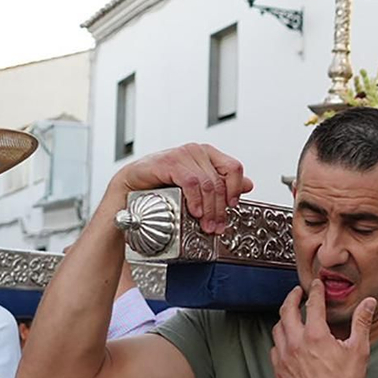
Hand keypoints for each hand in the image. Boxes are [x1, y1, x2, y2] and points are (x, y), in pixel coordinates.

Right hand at [113, 144, 250, 234]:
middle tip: (217, 226)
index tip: (232, 208)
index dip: (235, 190)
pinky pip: (191, 182)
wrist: (129, 189)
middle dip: (220, 208)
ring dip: (209, 208)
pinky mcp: (169, 162)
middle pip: (220, 180)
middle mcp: (196, 151)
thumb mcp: (196, 188)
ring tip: (206, 224)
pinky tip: (194, 211)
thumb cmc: (160, 187)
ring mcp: (183, 154)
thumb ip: (221, 184)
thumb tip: (248, 185)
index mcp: (207, 154)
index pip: (233, 168)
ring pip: (208, 183)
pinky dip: (195, 199)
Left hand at [270, 284, 372, 377]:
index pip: (313, 303)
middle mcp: (296, 343)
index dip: (315, 290)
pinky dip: (280, 341)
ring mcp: (284, 358)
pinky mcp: (279, 371)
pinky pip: (274, 349)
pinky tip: (287, 341)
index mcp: (316, 335)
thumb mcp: (358, 349)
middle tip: (297, 293)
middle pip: (287, 311)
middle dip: (292, 298)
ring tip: (291, 316)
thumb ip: (362, 322)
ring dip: (284, 318)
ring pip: (278, 329)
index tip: (316, 285)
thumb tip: (369, 303)